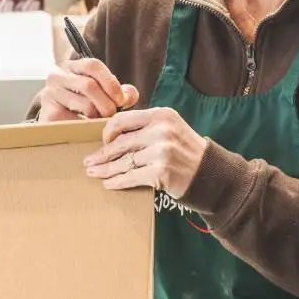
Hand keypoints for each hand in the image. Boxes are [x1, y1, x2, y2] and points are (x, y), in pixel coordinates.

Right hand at [37, 58, 139, 121]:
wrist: (59, 129)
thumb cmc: (84, 109)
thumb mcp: (104, 97)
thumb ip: (120, 93)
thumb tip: (130, 94)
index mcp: (72, 66)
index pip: (93, 65)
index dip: (111, 82)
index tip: (122, 100)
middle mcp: (57, 76)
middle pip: (89, 85)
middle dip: (107, 104)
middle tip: (112, 115)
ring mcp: (50, 93)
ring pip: (85, 105)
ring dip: (99, 117)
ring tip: (100, 123)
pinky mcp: (49, 113)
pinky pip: (76, 121)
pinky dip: (87, 127)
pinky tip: (88, 129)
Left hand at [83, 107, 206, 197]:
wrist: (210, 173)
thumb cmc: (186, 151)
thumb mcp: (170, 128)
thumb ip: (146, 126)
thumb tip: (112, 135)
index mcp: (161, 115)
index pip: (123, 120)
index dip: (107, 132)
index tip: (102, 141)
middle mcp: (161, 130)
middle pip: (120, 143)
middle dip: (101, 154)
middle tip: (88, 161)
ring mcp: (162, 151)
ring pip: (123, 162)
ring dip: (105, 170)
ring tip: (94, 173)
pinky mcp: (161, 171)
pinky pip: (131, 177)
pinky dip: (117, 182)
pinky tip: (108, 184)